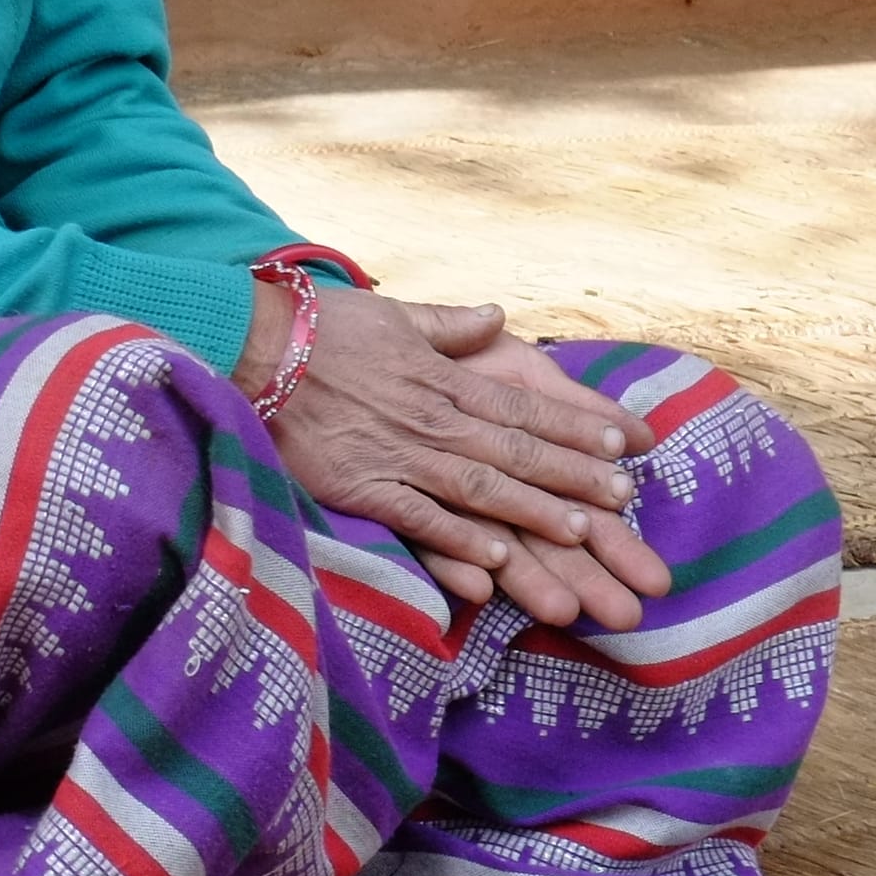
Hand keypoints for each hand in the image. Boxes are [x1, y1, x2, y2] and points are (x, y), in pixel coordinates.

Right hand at [250, 283, 676, 632]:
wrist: (251, 347)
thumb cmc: (320, 327)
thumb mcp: (393, 313)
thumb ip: (449, 324)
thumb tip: (496, 315)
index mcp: (441, 378)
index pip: (522, 406)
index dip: (574, 426)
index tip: (623, 443)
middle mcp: (429, 418)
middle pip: (514, 451)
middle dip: (574, 475)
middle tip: (624, 499)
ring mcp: (396, 454)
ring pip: (479, 488)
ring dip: (533, 511)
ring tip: (581, 533)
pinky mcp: (359, 486)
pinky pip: (417, 518)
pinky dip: (457, 539)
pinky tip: (495, 561)